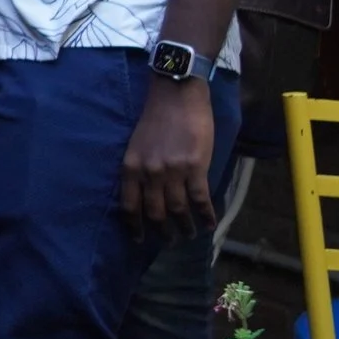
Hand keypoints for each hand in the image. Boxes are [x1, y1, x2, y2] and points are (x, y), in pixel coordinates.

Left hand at [122, 78, 216, 240]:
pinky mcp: (195, 167)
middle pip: (155, 212)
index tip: (139, 239)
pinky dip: (206, 215)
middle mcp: (149, 173)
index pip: (129, 206)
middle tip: (170, 242)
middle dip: (162, 231)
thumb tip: (146, 195)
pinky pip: (200, 199)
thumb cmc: (155, 119)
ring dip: (185, 227)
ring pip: (178, 210)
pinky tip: (210, 224)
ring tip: (190, 235)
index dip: (135, 226)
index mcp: (130, 167)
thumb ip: (139, 169)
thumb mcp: (136, 146)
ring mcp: (173, 171)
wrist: (175, 96)